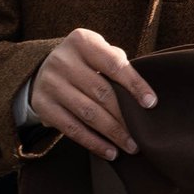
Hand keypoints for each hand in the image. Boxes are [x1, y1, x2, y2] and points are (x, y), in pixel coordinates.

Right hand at [29, 28, 156, 160]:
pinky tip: (111, 152)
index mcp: (81, 42)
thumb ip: (118, 64)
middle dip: (125, 116)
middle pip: (102, 92)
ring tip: (131, 146)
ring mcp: (50, 83)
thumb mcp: (98, 52)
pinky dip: (94, 143)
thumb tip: (143, 96)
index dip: (134, 85)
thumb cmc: (84, 63)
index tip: (151, 104)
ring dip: (113, 133)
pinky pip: (72, 129)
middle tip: (143, 133)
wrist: (43, 71)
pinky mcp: (43, 106)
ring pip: (88, 113)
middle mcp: (63, 60)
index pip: (114, 64)